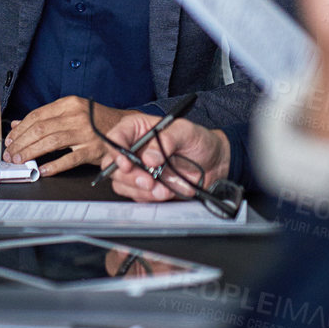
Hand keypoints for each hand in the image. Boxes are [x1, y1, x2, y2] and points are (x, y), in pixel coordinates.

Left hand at [2, 96, 123, 175]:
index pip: (37, 115)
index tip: (9, 139)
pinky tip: (42, 170)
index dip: (20, 129)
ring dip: (31, 153)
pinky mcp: (92, 150)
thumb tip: (18, 124)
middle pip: (40, 129)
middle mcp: (76, 116)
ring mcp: (85, 133)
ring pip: (50, 142)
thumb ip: (45, 117)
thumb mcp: (71, 111)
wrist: (125, 127)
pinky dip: (53, 165)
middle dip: (21, 142)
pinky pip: (69, 159)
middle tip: (10, 153)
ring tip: (20, 160)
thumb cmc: (96, 120)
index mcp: (69, 104)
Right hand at [103, 112, 229, 202]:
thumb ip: (167, 140)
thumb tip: (149, 158)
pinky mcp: (146, 187)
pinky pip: (137, 196)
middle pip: (113, 165)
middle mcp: (133, 150)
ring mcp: (138, 170)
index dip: (116, 152)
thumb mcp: (186, 132)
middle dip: (130, 176)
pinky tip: (166, 192)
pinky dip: (150, 197)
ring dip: (141, 190)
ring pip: (122, 183)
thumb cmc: (199, 141)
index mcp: (137, 129)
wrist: (215, 163)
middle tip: (148, 180)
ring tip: (163, 189)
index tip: (127, 164)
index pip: (115, 138)